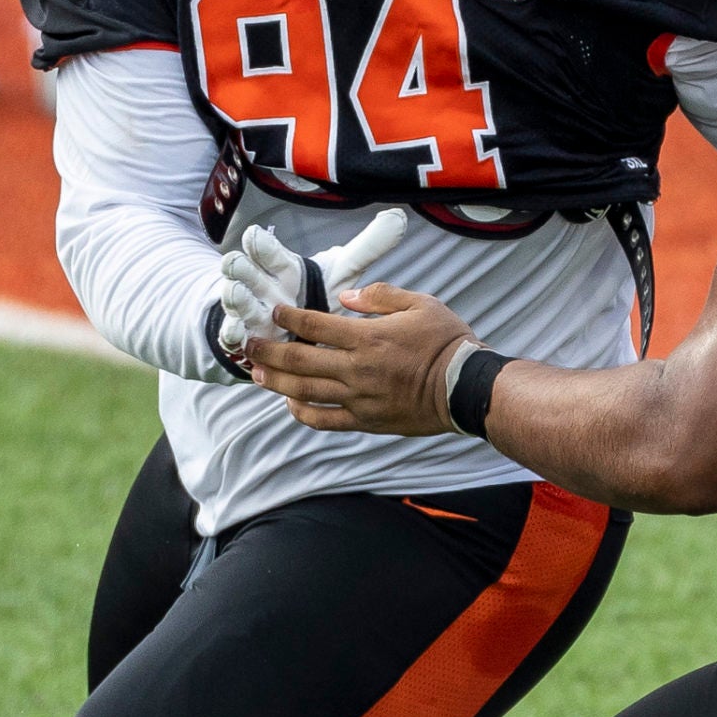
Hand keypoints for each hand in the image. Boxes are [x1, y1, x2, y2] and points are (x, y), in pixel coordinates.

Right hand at [216, 210, 406, 360]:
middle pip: (246, 271)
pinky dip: (234, 336)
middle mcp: (261, 285)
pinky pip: (233, 336)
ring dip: (237, 299)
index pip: (268, 250)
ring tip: (236, 295)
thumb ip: (366, 249)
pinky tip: (236, 336)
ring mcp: (248, 311)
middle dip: (241, 268)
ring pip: (238, 302)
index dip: (261, 244)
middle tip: (237, 263)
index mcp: (283, 267)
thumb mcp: (341, 270)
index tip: (255, 236)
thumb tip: (397, 218)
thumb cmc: (315, 291)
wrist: (290, 322)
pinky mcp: (242, 337)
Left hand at [246, 282, 477, 435]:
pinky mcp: (365, 420)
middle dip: (269, 351)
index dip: (289, 318)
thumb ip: (380, 296)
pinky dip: (302, 413)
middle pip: (299, 361)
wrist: (467, 388)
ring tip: (258, 374)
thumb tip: (344, 297)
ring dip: (277, 382)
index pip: (315, 325)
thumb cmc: (447, 342)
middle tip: (249, 344)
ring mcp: (359, 398)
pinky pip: (325, 420)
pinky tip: (290, 404)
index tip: (274, 313)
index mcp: (368, 337)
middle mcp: (357, 368)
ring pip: (305, 392)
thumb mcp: (421, 303)